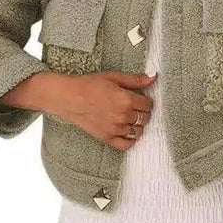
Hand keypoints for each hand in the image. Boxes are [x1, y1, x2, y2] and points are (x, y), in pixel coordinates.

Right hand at [1, 70, 156, 149]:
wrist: (69, 97)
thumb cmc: (89, 85)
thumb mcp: (113, 77)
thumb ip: (135, 79)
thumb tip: (153, 77)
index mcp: (126, 99)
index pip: (148, 104)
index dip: (145, 100)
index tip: (140, 99)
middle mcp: (123, 116)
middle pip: (145, 118)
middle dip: (143, 112)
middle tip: (134, 107)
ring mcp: (115, 129)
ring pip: (138, 131)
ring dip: (137, 125)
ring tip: (129, 117)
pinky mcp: (107, 138)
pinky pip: (127, 144)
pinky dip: (131, 139)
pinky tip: (127, 131)